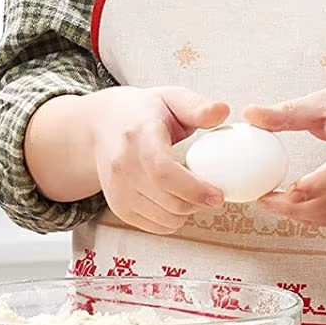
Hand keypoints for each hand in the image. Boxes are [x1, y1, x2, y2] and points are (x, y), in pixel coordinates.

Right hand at [90, 87, 228, 234]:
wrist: (102, 126)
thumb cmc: (143, 111)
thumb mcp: (171, 98)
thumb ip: (197, 106)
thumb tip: (223, 111)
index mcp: (138, 136)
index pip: (163, 172)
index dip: (194, 189)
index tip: (218, 194)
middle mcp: (122, 166)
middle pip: (169, 201)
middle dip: (199, 203)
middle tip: (213, 193)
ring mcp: (117, 189)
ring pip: (165, 219)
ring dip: (188, 212)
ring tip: (193, 191)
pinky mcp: (118, 207)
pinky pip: (156, 226)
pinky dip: (173, 219)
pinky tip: (176, 198)